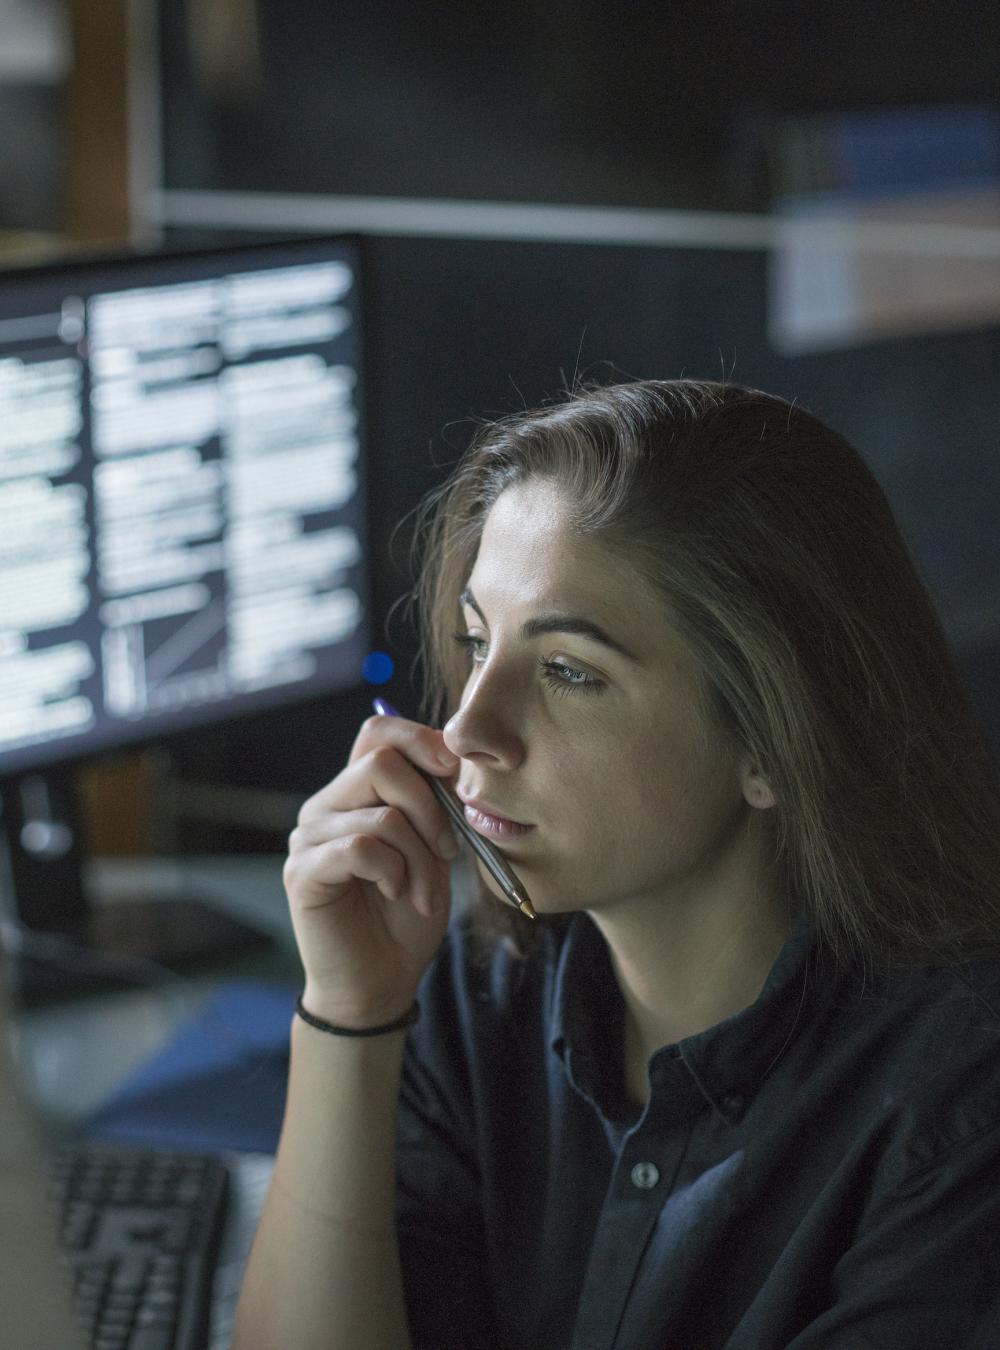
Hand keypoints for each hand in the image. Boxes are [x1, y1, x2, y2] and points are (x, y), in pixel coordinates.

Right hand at [283, 713, 459, 1027]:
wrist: (382, 980)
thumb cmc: (408, 914)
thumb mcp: (435, 849)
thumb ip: (436, 802)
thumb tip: (453, 755)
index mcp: (356, 792)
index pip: (377, 731)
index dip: (420, 738)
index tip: (455, 769)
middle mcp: (326, 805)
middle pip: (381, 761)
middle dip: (431, 806)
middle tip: (448, 850)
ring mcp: (309, 836)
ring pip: (381, 813)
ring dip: (420, 857)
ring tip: (423, 891)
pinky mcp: (303, 871)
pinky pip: (361, 848)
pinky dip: (393, 872)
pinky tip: (396, 893)